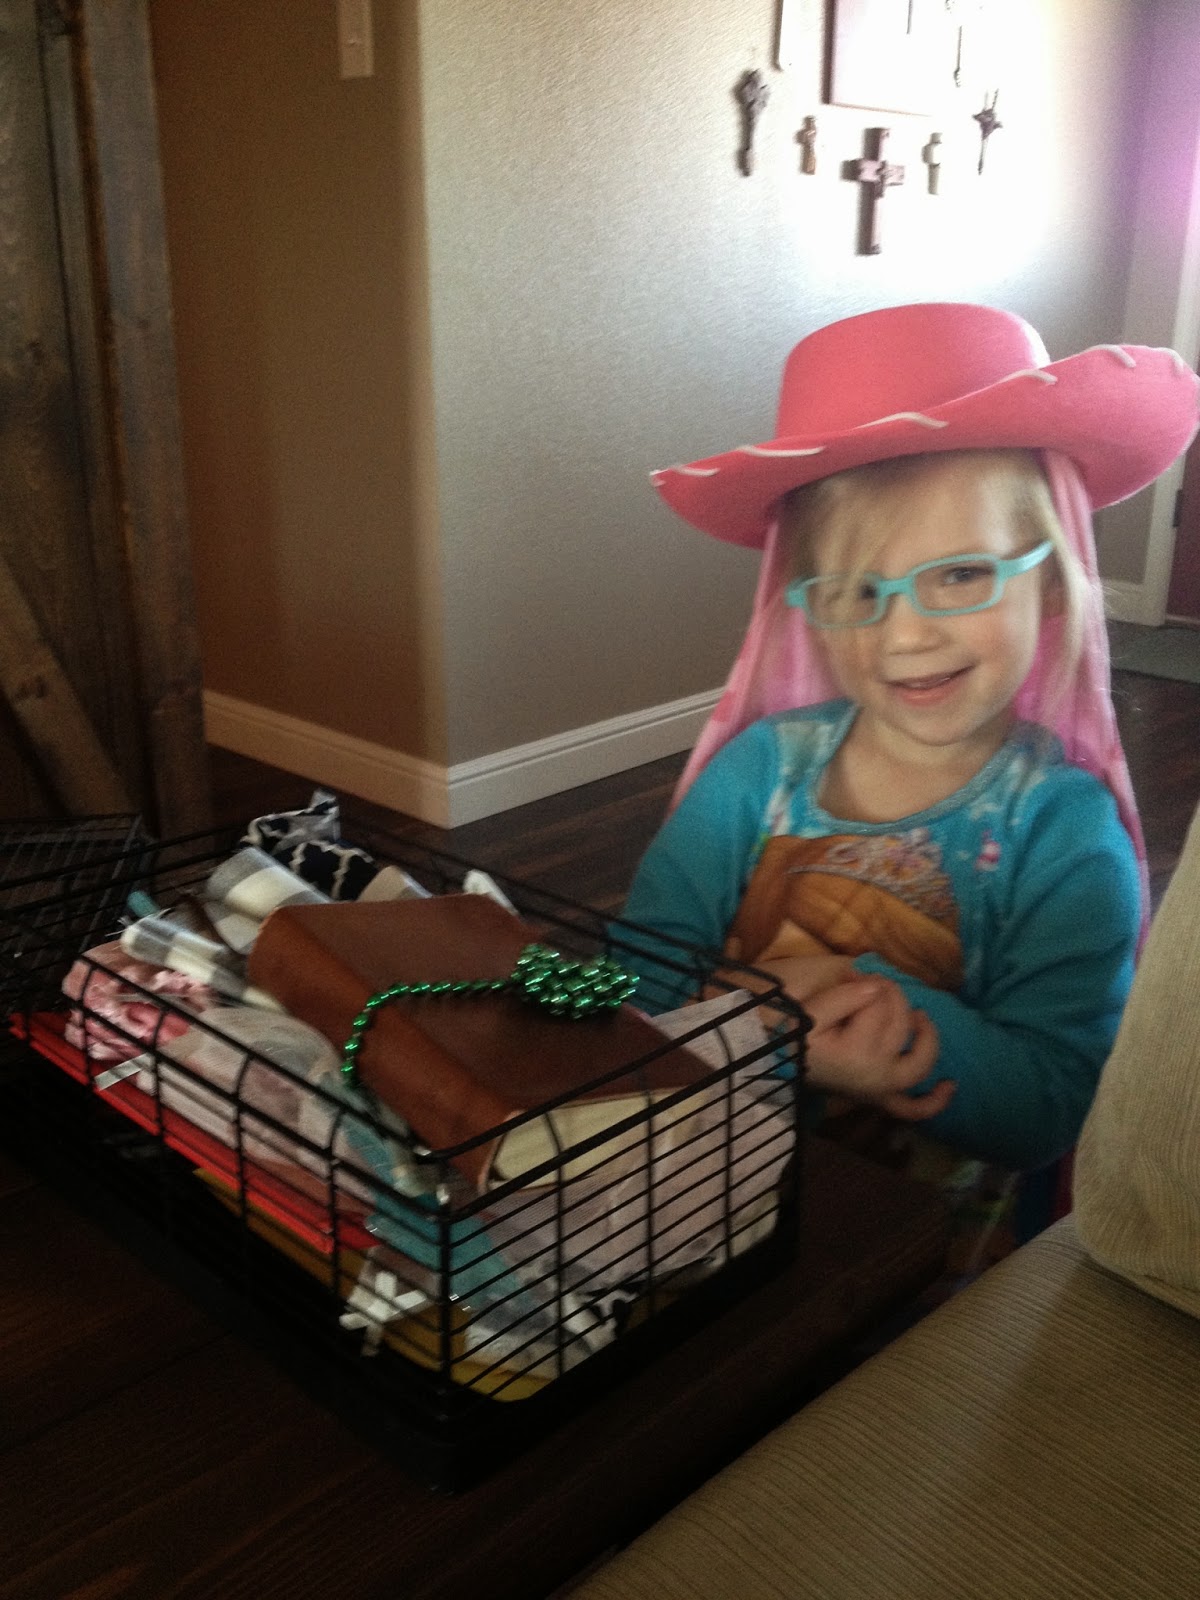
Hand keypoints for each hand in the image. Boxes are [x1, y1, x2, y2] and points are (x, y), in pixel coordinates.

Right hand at [803, 976, 952, 1122]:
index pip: (878, 1006)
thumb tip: (876, 984)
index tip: (850, 976)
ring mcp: (883, 1090)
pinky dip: (933, 1102)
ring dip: (927, 1038)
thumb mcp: (811, 1012)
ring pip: (919, 1063)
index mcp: (858, 1052)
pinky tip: (951, 1086)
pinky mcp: (881, 1099)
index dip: (867, 982)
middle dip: (891, 996)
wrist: (778, 1065)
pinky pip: (912, 1110)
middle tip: (872, 984)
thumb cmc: (791, 1038)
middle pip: (900, 1025)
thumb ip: (846, 996)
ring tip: (920, 1015)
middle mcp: (878, 1075)